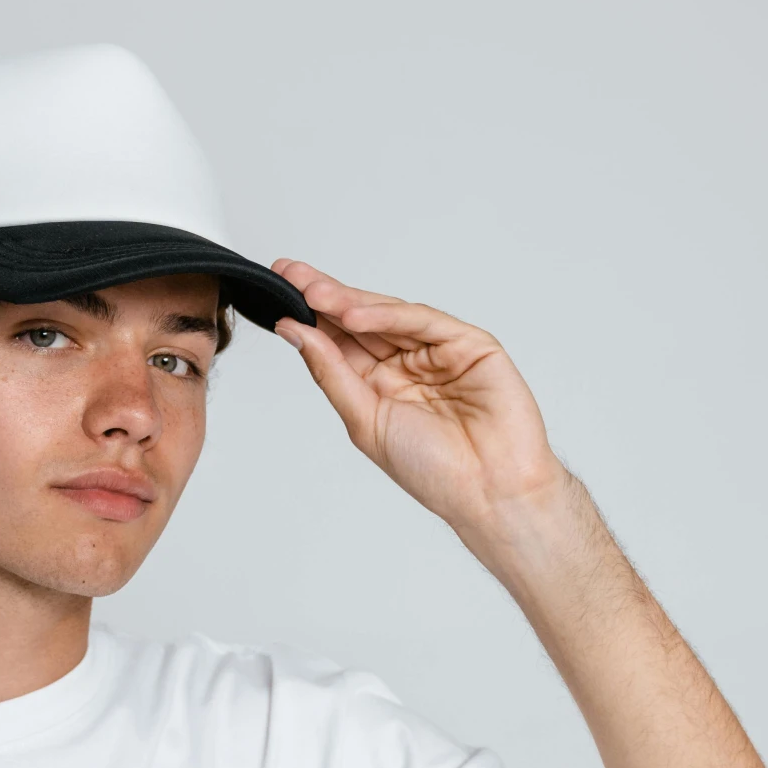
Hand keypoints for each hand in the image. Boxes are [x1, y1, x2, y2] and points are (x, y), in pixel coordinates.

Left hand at [271, 261, 571, 549]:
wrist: (490, 493)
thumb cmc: (434, 471)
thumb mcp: (365, 421)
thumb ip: (331, 373)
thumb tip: (294, 332)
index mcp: (380, 385)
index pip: (340, 340)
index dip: (310, 314)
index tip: (277, 288)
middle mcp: (407, 364)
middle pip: (361, 319)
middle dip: (324, 296)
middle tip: (289, 275)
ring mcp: (439, 351)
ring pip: (389, 315)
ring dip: (349, 302)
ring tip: (314, 293)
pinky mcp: (470, 344)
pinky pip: (424, 321)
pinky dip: (388, 315)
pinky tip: (354, 314)